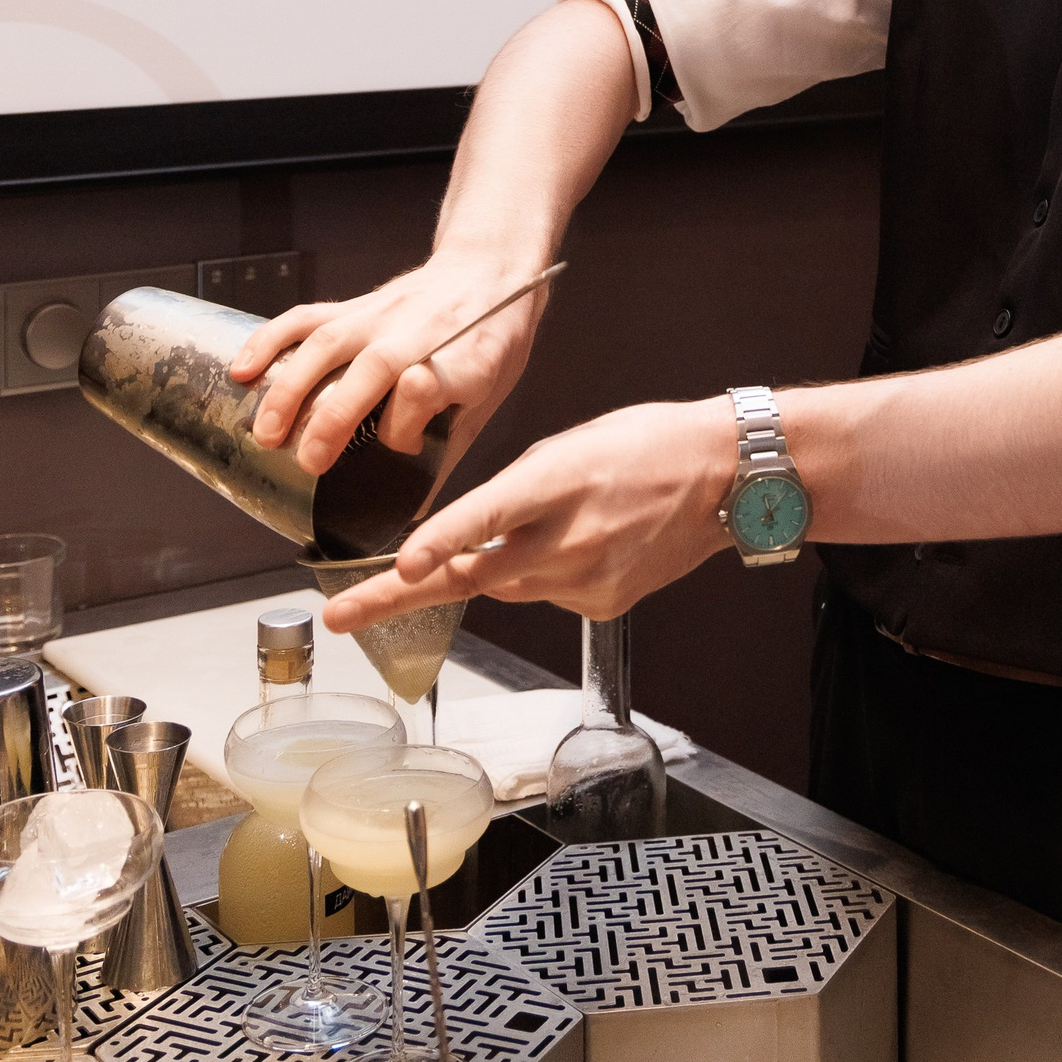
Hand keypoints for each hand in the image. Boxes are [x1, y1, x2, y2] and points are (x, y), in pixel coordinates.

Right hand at [233, 255, 557, 477]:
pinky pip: (307, 318)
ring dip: (292, 387)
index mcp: (465, 360)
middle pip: (374, 368)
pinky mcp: (356, 305)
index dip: (410, 425)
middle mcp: (421, 332)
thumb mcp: (489, 399)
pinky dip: (270, 340)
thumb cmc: (490, 343)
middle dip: (336, 416)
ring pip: (330, 343)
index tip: (398, 452)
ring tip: (264, 433)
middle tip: (307, 463)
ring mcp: (383, 314)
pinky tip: (242, 370)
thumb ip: (448, 449)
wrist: (490, 271)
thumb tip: (411, 515)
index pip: (433, 389)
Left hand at [320, 398, 731, 630]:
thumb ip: (512, 493)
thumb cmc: (646, 445)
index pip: (488, 514)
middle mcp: (567, 538)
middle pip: (470, 575)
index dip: (443, 542)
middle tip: (339, 616)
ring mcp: (584, 580)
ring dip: (491, 566)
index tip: (401, 565)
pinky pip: (546, 594)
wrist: (722, 479)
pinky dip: (545, 573)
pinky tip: (581, 545)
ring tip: (530, 533)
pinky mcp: (600, 605)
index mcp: (557, 482)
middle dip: (395, 596)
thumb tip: (467, 536)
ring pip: (505, 584)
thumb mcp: (568, 446)